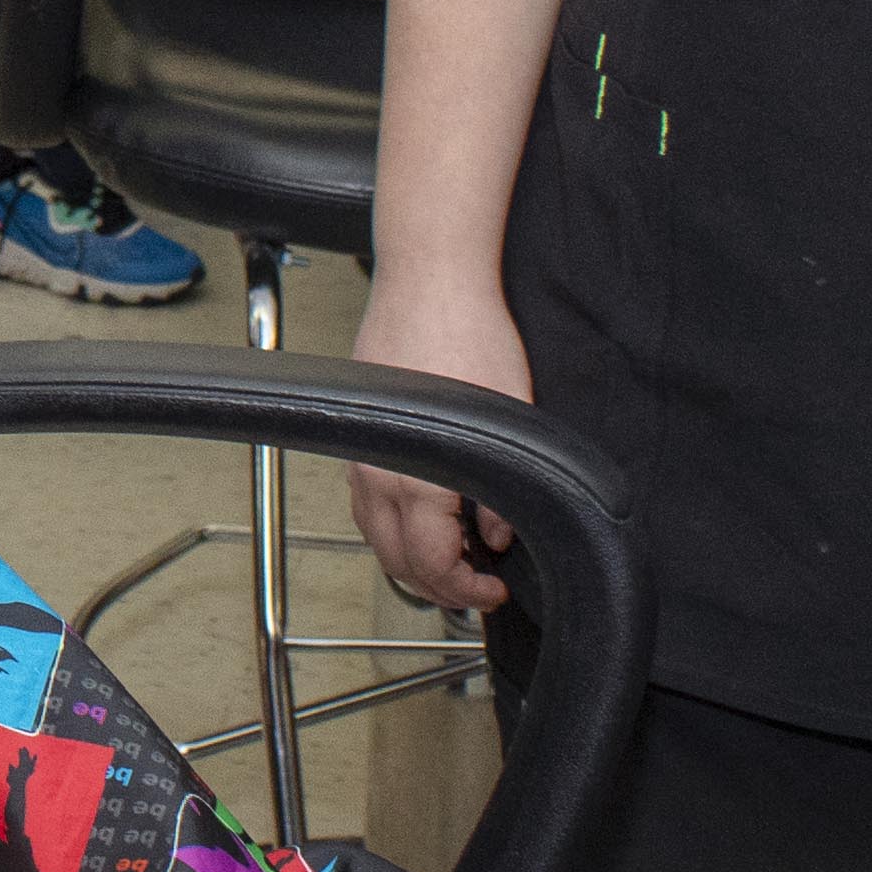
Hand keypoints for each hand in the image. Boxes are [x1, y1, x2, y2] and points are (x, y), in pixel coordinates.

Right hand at [344, 271, 529, 612]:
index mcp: (419, 477)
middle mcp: (379, 472)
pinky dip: (390, 527)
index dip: (466, 591)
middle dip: (438, 586)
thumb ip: (503, 491)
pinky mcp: (360, 434)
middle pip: (396, 561)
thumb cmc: (469, 334)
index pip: (433, 565)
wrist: (430, 281)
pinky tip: (421, 520)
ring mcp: (363, 453)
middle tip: (476, 585)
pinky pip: (364, 503)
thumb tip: (498, 534)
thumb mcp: (511, 421)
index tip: (494, 588)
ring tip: (452, 559)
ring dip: (410, 559)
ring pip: (374, 536)